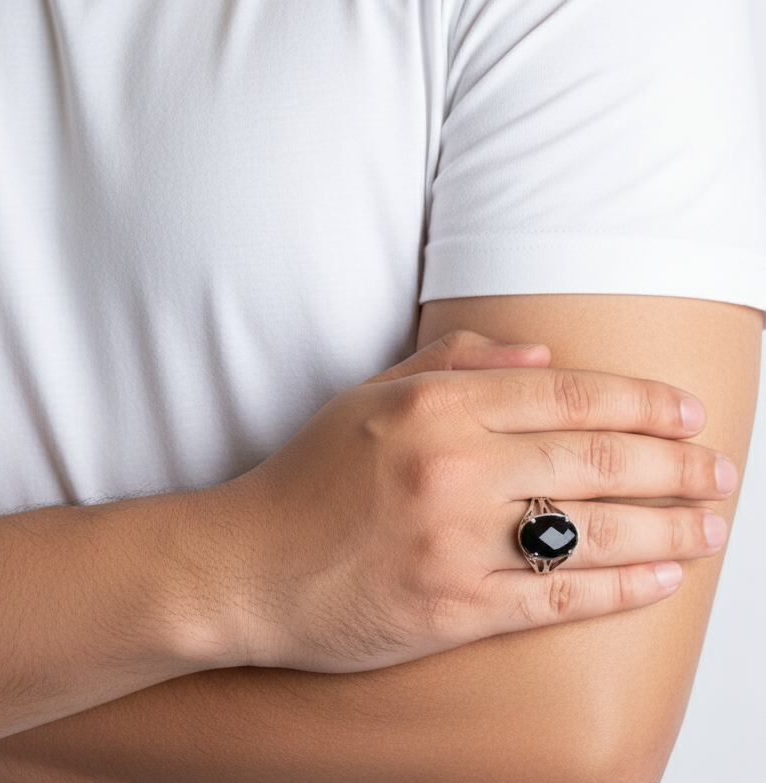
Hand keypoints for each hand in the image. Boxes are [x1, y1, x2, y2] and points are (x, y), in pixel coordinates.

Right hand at [195, 331, 734, 673]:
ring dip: (668, 525)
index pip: (566, 393)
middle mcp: (453, 468)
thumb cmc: (307, 477)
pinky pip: (558, 598)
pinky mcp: (455, 610)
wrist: (246, 567)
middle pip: (595, 458)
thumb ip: (455, 362)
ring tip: (712, 521)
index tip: (686, 411)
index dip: (640, 401)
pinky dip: (621, 588)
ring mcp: (456, 542)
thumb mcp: (370, 396)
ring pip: (593, 530)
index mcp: (435, 407)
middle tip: (720, 468)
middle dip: (675, 462)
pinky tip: (662, 577)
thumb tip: (543, 354)